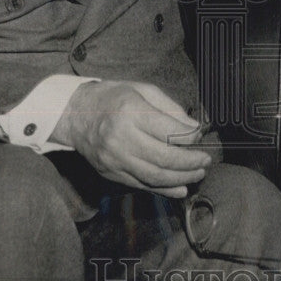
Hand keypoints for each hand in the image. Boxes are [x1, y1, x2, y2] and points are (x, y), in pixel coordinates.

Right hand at [52, 80, 211, 197]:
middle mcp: (121, 138)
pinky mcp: (111, 173)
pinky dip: (164, 190)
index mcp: (130, 112)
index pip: (168, 131)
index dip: (190, 137)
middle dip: (190, 162)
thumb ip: (170, 109)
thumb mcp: (142, 90)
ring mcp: (115, 159)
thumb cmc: (112, 98)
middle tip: (205, 160)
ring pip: (154, 176)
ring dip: (181, 178)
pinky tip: (180, 187)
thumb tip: (193, 129)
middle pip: (164, 158)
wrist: (76, 115)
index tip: (200, 136)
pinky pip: (142, 185)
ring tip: (198, 173)